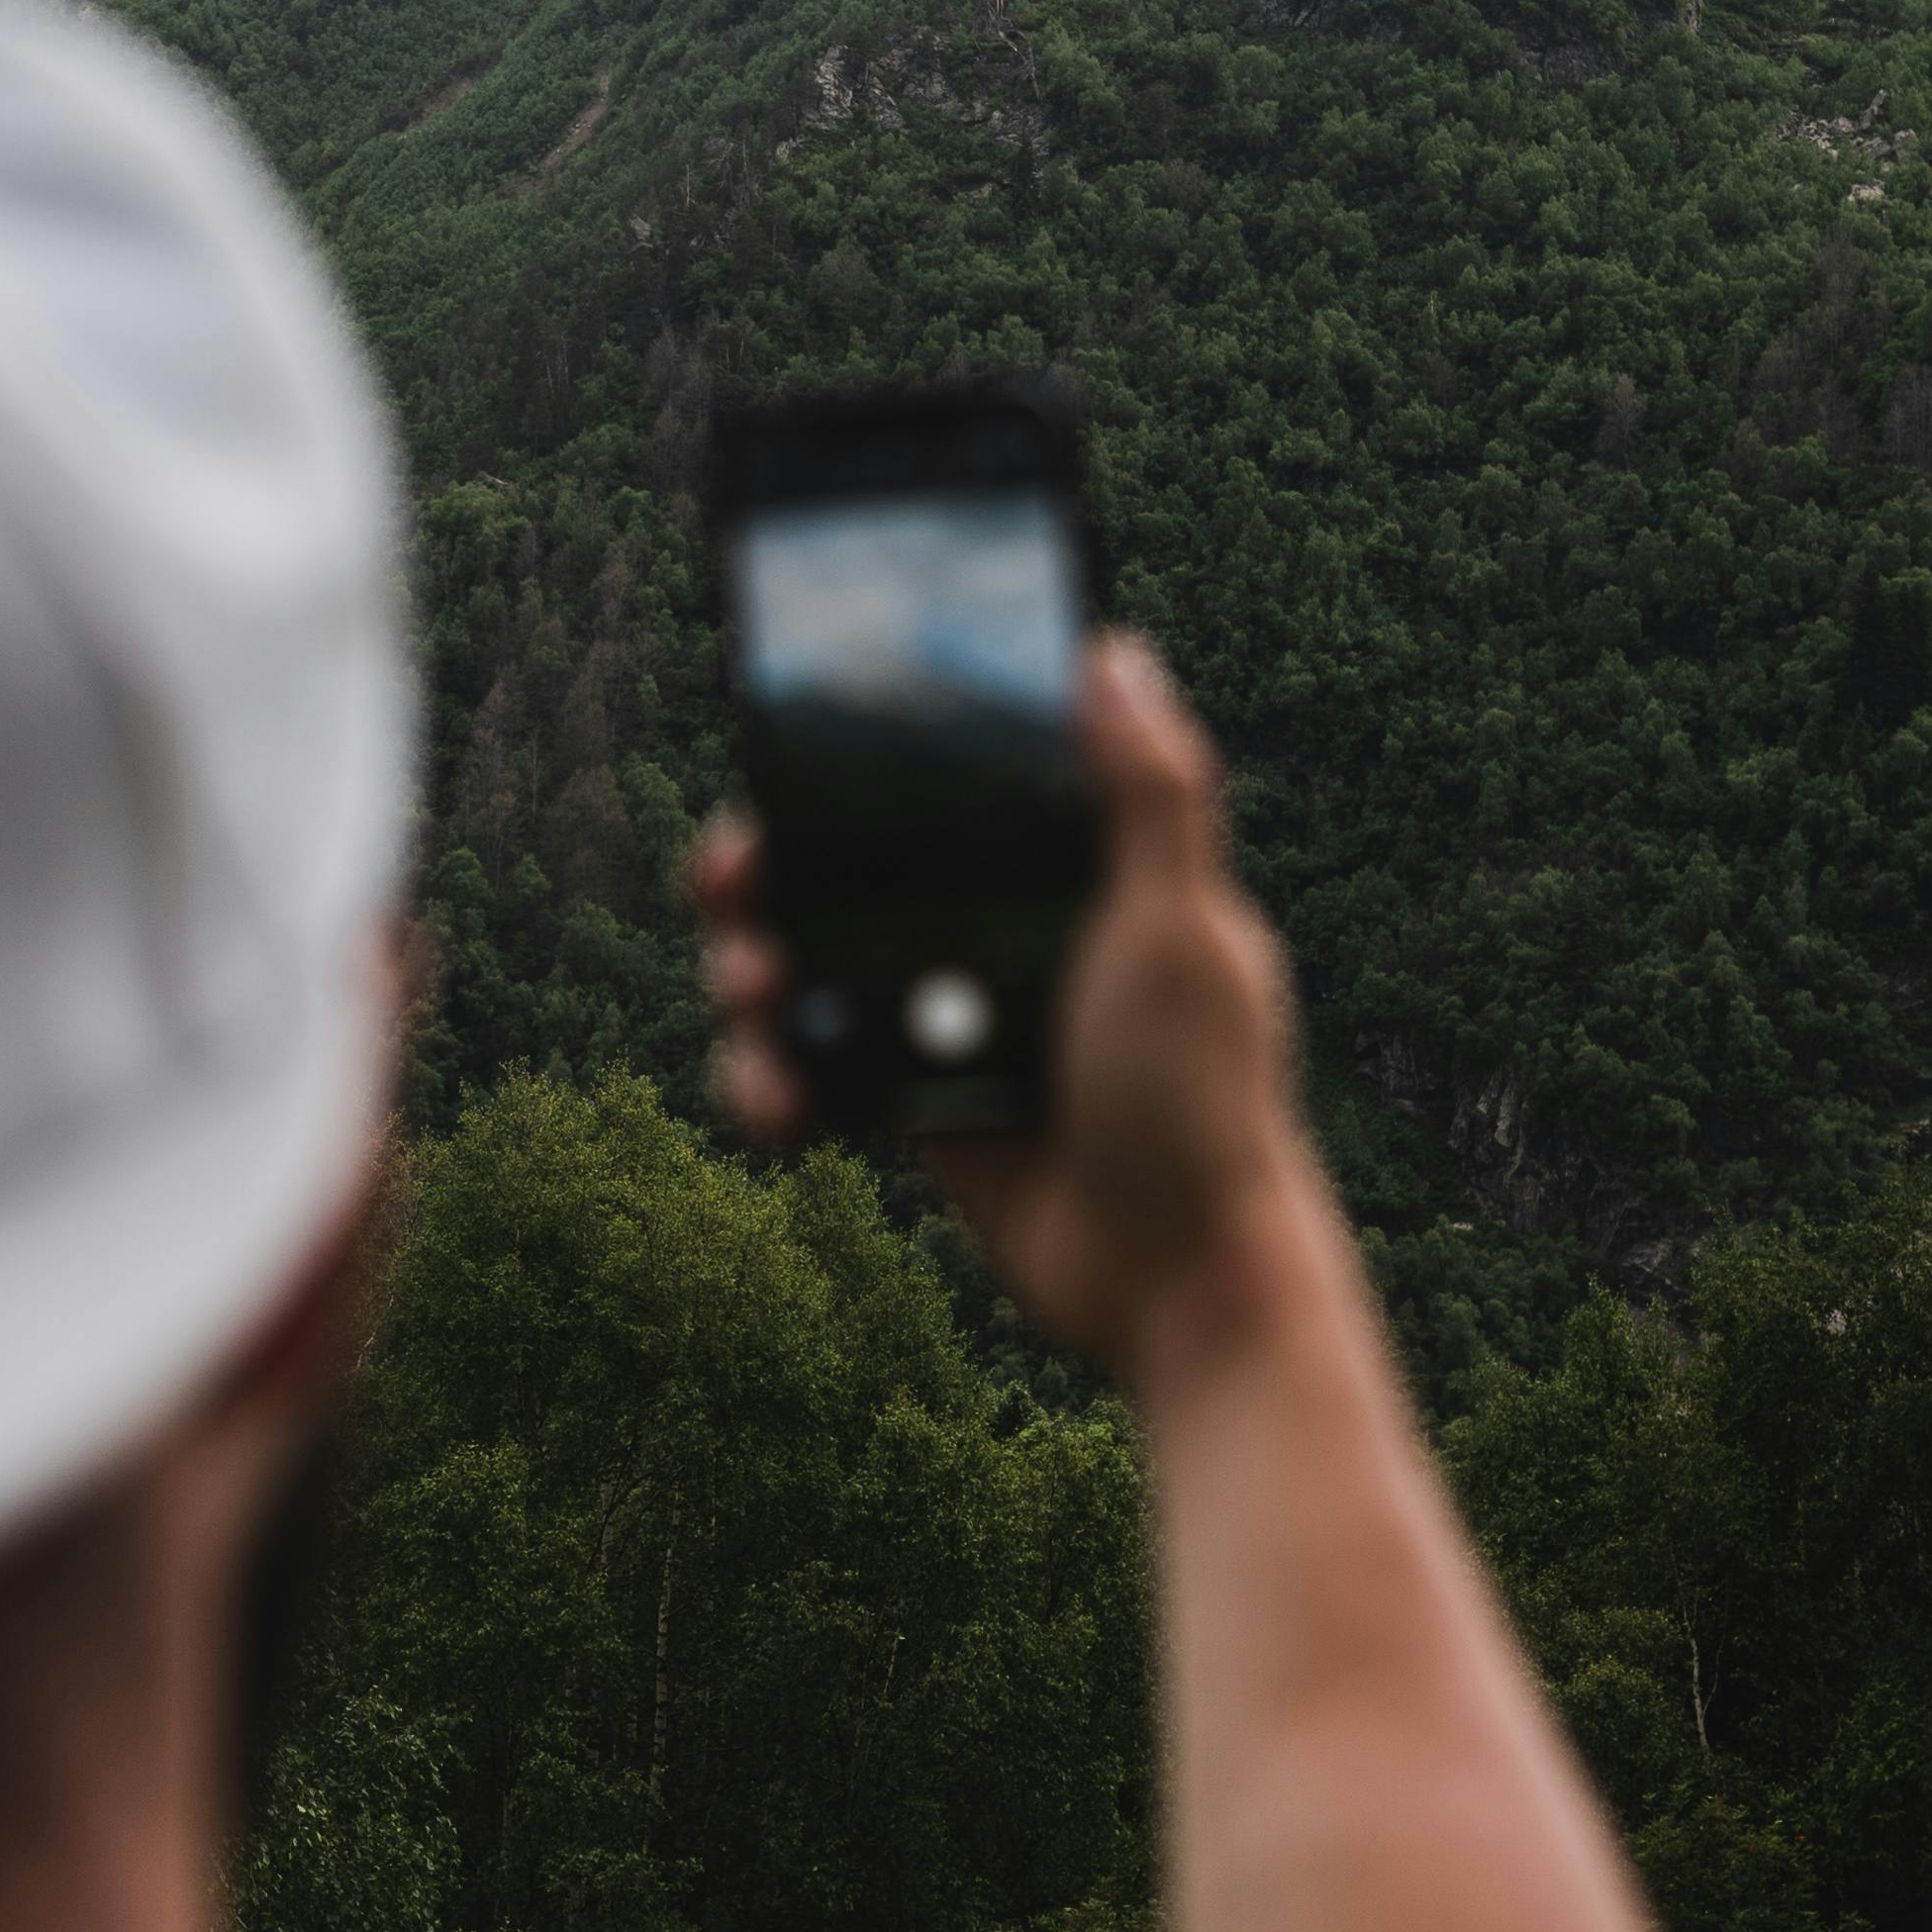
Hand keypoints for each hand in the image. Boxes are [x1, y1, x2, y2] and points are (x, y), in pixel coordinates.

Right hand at [693, 637, 1308, 1373]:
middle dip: (771, 864)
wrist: (1176, 1279)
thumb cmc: (1203, 1101)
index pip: (953, 782)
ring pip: (817, 965)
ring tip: (752, 992)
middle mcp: (1006, 933)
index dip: (868, 757)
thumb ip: (1151, 794)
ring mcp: (958, 1019)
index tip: (795, 736)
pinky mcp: (919, 1104)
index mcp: (1072, 873)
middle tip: (728, 874)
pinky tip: (777, 1101)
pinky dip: (773, 1079)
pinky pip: (815, 1069)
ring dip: (756, 970)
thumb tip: (1114, 652)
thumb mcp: (1184, 930)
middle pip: (856, 867)